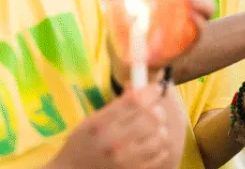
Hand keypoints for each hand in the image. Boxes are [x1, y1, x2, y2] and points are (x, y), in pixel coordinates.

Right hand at [51, 85, 176, 168]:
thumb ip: (118, 103)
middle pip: (152, 117)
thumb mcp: (93, 119)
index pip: (135, 101)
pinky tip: (153, 142)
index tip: (157, 87)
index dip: (151, 90)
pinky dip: (160, 146)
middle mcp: (113, 142)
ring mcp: (125, 161)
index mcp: (100, 124)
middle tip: (155, 108)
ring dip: (160, 128)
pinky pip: (160, 155)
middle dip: (157, 108)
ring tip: (154, 127)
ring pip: (160, 136)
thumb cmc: (83, 142)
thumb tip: (139, 83)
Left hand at [108, 0, 214, 81]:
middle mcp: (181, 1)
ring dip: (202, 2)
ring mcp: (186, 21)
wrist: (116, 50)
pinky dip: (199, 24)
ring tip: (189, 0)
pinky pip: (200, 32)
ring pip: (207, 8)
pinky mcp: (186, 41)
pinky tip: (189, 17)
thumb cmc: (122, 14)